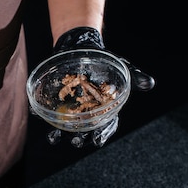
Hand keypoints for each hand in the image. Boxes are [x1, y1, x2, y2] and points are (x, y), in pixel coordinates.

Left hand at [49, 27, 154, 146]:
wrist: (82, 45)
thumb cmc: (105, 60)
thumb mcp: (122, 66)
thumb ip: (135, 77)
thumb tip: (150, 84)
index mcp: (103, 108)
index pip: (105, 126)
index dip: (103, 134)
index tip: (98, 141)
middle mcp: (86, 111)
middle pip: (84, 130)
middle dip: (79, 139)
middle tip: (75, 143)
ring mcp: (70, 106)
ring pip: (64, 125)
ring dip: (58, 134)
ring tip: (53, 139)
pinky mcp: (56, 98)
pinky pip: (48, 108)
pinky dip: (41, 112)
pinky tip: (36, 114)